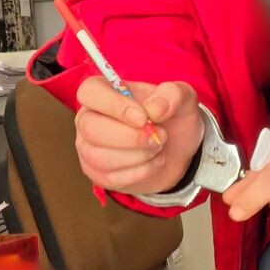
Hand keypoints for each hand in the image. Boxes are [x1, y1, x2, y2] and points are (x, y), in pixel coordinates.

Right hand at [74, 77, 204, 194]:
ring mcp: (89, 148)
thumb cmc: (171, 118)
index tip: (143, 118)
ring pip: (100, 157)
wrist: (176, 151)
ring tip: (157, 147)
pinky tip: (153, 162)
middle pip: (91, 129)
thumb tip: (154, 109)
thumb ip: (171, 95)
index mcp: (101, 92)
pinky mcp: (98, 173)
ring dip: (138, 156)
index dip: (116, 106)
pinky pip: (111, 178)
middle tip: (159, 136)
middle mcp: (88, 118)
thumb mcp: (181, 99)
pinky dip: (140, 172)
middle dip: (131, 138)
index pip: (90, 93)